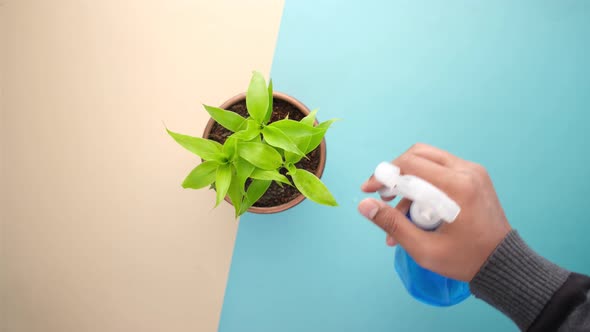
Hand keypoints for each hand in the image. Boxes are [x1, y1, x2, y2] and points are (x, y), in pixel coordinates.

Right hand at [358, 143, 510, 280]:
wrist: (503, 264)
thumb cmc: (465, 259)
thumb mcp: (424, 249)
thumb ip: (392, 224)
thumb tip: (363, 205)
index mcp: (457, 186)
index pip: (411, 164)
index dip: (384, 174)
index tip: (368, 190)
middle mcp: (467, 171)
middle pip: (418, 155)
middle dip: (394, 173)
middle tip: (381, 195)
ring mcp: (473, 171)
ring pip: (429, 160)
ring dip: (408, 179)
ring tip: (395, 209)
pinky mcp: (474, 176)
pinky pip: (441, 170)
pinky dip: (423, 183)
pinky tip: (414, 209)